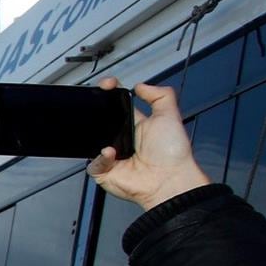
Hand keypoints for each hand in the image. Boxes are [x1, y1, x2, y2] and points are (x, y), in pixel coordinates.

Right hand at [87, 79, 212, 212]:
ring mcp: (113, 156)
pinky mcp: (105, 172)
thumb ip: (160, 95)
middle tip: (99, 107)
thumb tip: (142, 85)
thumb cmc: (173, 154)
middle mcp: (123, 141)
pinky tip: (111, 154)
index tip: (108, 85)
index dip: (111, 93)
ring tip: (113, 141)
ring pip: (93, 142)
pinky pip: (93, 163)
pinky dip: (100, 158)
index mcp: (137, 126)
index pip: (118, 106)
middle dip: (98, 113)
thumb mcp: (170, 116)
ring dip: (99, 138)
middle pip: (102, 122)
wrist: (168, 180)